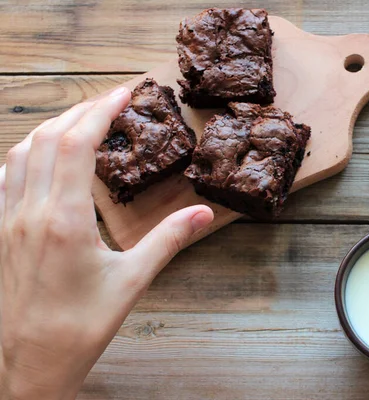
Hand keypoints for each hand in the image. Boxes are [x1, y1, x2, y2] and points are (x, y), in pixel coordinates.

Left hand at [0, 87, 212, 399]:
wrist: (27, 366)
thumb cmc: (79, 328)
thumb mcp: (131, 283)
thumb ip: (169, 240)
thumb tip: (203, 212)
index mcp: (63, 220)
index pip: (76, 144)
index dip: (100, 111)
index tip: (123, 93)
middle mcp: (27, 212)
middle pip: (46, 138)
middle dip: (79, 111)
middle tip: (111, 102)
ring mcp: (5, 221)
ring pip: (19, 153)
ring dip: (51, 127)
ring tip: (81, 121)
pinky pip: (3, 176)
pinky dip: (25, 153)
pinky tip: (40, 158)